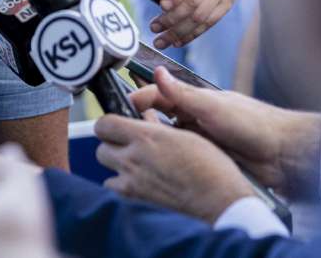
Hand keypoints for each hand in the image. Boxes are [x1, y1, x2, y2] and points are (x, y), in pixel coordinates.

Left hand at [94, 113, 253, 222]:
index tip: (119, 125)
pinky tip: (139, 182)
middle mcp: (133, 158)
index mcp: (146, 137)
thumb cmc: (211, 167)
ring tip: (136, 165)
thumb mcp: (186, 135)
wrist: (220, 202)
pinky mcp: (135, 200)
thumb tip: (144, 118)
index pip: (105, 124)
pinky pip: (114, 188)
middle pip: (101, 146)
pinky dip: (121, 185)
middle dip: (112, 144)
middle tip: (129, 145)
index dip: (110, 123)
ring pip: (106, 168)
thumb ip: (158, 127)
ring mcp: (132, 182)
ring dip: (116, 164)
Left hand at [125, 0, 236, 47]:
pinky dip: (192, 35)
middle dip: (172, 19)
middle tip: (153, 28)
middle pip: (193, 2)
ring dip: (179, 32)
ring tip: (161, 41)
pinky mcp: (227, 2)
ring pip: (201, 16)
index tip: (162, 7)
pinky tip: (176, 41)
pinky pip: (209, 23)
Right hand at [128, 67, 320, 197]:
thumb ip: (183, 94)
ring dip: (150, 147)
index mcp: (192, 101)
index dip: (133, 102)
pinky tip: (154, 171)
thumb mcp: (214, 108)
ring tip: (131, 157)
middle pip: (153, 120)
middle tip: (118, 138)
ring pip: (163, 142)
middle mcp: (191, 119)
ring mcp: (196, 140)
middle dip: (137, 126)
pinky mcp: (203, 160)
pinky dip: (166, 163)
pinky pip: (178, 160)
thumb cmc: (254, 124)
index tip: (114, 112)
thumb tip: (157, 72)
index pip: (153, 96)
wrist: (284, 157)